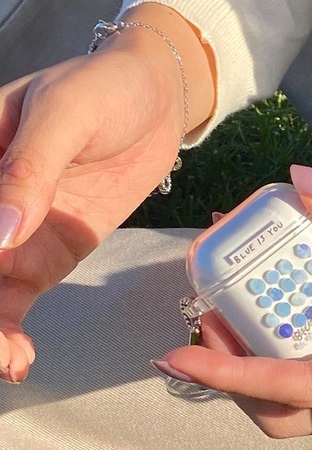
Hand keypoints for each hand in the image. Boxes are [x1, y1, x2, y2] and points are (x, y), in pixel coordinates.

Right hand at [0, 4, 213, 382]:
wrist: (157, 100)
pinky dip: (13, 330)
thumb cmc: (104, 89)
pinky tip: (20, 358)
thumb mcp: (66, 115)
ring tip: (10, 360)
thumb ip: (30, 170)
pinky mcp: (45, 253)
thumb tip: (0, 230)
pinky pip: (16, 299)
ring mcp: (10, 232)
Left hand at [152, 165, 311, 437]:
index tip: (182, 352)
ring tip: (234, 301)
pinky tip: (290, 285)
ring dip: (270, 357)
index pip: (304, 390)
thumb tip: (303, 183)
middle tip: (208, 322)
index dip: (238, 373)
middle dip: (244, 378)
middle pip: (299, 413)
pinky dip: (307, 330)